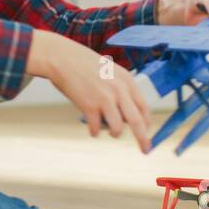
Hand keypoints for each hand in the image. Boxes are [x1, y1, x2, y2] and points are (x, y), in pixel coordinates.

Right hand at [26, 29, 151, 151]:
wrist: (62, 58)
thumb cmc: (84, 64)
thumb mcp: (110, 71)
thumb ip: (121, 88)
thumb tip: (127, 111)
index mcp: (127, 80)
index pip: (145, 107)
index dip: (147, 123)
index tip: (146, 132)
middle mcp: (119, 90)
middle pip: (137, 122)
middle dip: (143, 139)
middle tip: (145, 150)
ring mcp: (104, 99)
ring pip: (117, 129)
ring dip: (113, 133)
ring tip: (107, 130)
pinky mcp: (89, 106)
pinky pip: (97, 129)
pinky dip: (95, 131)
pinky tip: (92, 128)